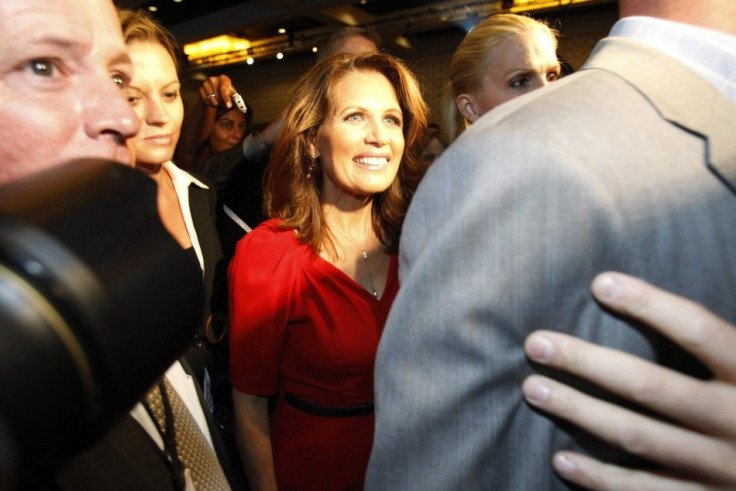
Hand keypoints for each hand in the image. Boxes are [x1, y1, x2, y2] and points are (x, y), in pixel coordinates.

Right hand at [199, 74, 236, 107]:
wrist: (217, 92)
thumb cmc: (226, 92)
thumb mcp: (232, 93)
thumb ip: (235, 96)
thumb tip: (238, 102)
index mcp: (223, 78)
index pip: (224, 88)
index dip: (226, 98)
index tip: (229, 106)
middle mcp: (213, 78)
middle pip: (217, 93)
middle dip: (221, 101)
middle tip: (224, 106)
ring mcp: (206, 83)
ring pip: (211, 96)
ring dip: (215, 102)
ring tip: (219, 104)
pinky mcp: (201, 88)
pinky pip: (205, 98)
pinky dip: (209, 102)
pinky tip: (213, 103)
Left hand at [522, 272, 735, 489]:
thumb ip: (712, 344)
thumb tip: (632, 292)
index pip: (699, 331)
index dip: (651, 305)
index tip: (600, 283)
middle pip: (650, 385)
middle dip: (586, 363)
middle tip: (536, 344)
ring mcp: (721, 467)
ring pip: (636, 435)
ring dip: (579, 411)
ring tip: (534, 389)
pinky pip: (645, 489)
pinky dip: (599, 477)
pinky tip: (560, 459)